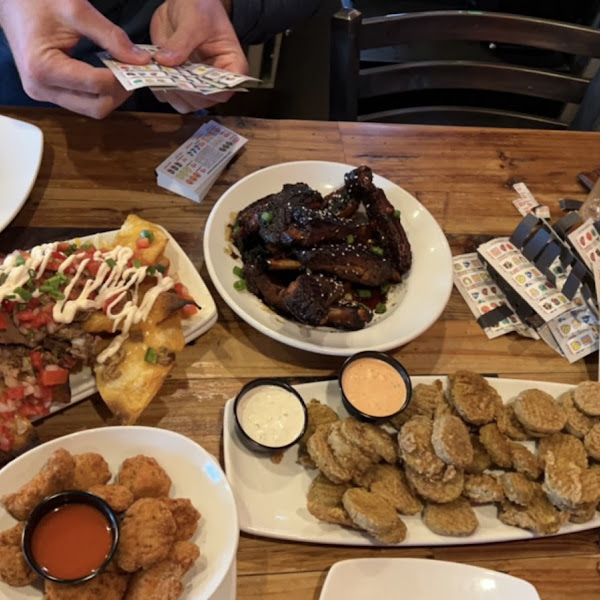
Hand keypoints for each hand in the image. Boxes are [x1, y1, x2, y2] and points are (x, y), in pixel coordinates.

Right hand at [0, 0, 149, 118]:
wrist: (11, 0)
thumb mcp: (77, 10)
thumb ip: (112, 36)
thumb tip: (141, 59)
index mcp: (43, 68)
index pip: (97, 85)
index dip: (123, 78)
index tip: (140, 65)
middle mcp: (41, 88)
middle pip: (97, 107)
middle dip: (120, 92)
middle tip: (133, 72)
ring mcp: (44, 93)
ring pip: (91, 109)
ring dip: (111, 94)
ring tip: (120, 72)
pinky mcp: (49, 93)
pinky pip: (83, 102)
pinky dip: (99, 93)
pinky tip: (106, 74)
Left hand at [150, 0, 247, 112]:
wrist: (185, 1)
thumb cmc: (202, 6)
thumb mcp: (195, 19)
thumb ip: (181, 42)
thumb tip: (166, 61)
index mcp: (232, 66)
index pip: (225, 90)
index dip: (207, 91)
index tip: (188, 81)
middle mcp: (215, 80)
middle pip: (202, 100)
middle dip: (183, 91)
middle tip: (167, 75)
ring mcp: (195, 83)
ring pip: (184, 102)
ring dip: (169, 91)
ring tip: (158, 72)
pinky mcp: (178, 81)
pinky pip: (168, 94)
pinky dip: (157, 87)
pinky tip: (152, 72)